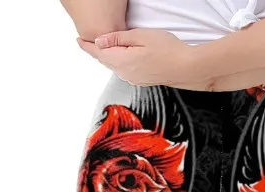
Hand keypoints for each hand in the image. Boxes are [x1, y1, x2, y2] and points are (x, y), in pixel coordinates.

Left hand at [77, 28, 205, 87]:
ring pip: (113, 66)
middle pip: (104, 60)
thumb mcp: (140, 37)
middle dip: (95, 51)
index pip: (98, 52)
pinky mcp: (140, 80)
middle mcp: (125, 73)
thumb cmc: (167, 49)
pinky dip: (117, 62)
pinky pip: (123, 70)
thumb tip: (100, 41)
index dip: (87, 46)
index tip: (79, 40)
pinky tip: (119, 56)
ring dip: (106, 56)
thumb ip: (118, 39)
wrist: (186, 68)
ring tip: (101, 47)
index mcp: (122, 61)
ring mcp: (133, 79)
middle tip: (86, 42)